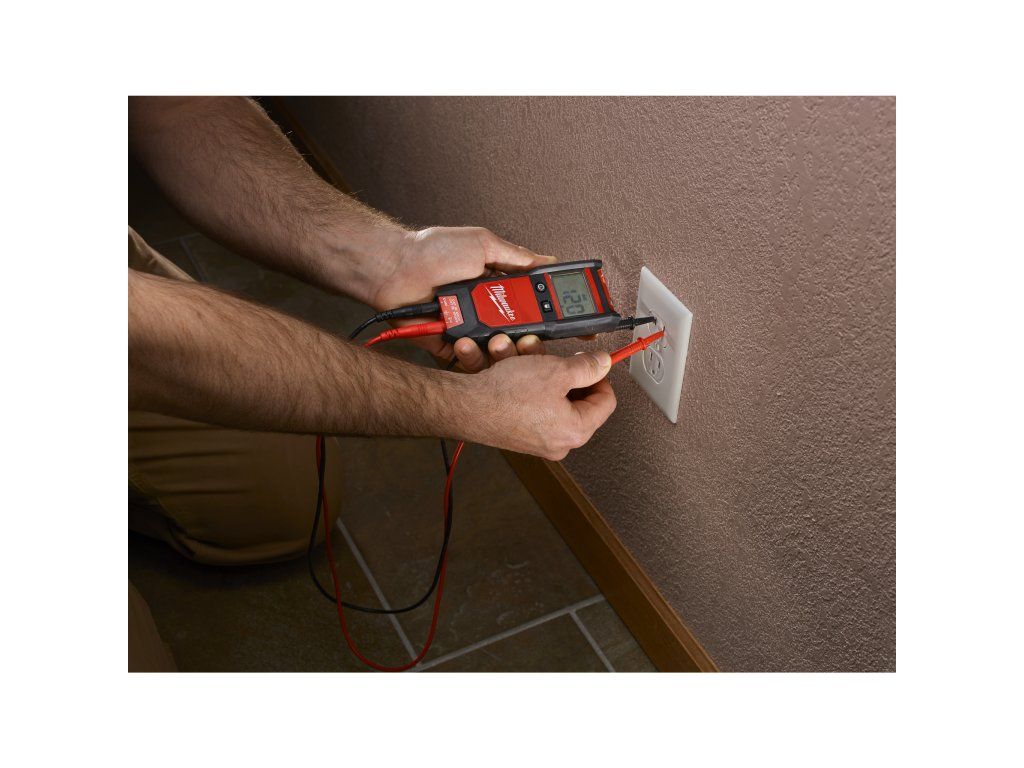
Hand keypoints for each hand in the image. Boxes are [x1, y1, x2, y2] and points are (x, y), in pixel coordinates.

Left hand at [370, 226, 555, 366]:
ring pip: (500, 354)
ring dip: (504, 350)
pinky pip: (471, 363)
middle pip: (523, 336)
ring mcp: (472, 332)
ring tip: (497, 339)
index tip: (578, 324)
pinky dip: (473, 357)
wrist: (396, 268)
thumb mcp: (483, 244)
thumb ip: (517, 256)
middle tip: (531, 337)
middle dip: (532, 339)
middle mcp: (489, 312)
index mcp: (500, 289)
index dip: (555, 317)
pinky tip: (466, 342)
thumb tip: (548, 260)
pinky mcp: (452, 349)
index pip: (536, 307)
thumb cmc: (434, 252)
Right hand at [461, 350, 616, 459]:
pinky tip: (505, 363)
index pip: (605, 402)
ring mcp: (536, 437)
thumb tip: (603, 364)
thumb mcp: (557, 371)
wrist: (465, 406)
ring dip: (533, 366)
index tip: (593, 363)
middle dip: (558, 367)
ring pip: (546, 392)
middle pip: (573, 396)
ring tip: (517, 352)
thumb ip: (587, 367)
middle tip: (552, 354)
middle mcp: (557, 440)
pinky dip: (519, 378)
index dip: (601, 376)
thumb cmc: (507, 396)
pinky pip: (527, 399)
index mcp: (575, 431)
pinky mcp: (517, 430)